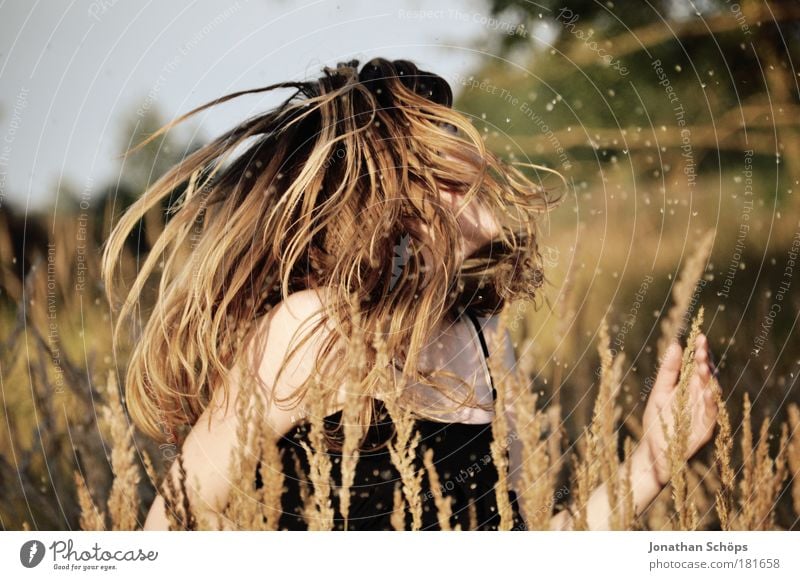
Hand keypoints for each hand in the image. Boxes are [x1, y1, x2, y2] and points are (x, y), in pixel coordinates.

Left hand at [639, 334, 718, 486]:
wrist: (653, 451)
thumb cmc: (656, 420)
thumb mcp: (659, 392)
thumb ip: (668, 371)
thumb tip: (676, 344)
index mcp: (689, 386)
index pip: (698, 365)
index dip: (701, 351)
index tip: (699, 336)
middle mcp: (700, 397)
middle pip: (708, 376)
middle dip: (706, 362)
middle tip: (701, 350)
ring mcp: (705, 412)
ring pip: (713, 392)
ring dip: (709, 379)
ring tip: (703, 366)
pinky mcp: (706, 428)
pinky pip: (713, 413)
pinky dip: (711, 402)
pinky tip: (708, 391)